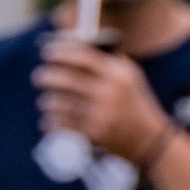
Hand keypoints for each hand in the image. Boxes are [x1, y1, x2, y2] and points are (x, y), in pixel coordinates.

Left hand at [32, 39, 172, 163]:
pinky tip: (49, 121)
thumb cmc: (136, 104)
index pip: (83, 58)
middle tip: (39, 77)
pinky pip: (65, 125)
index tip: (47, 53)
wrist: (151, 140)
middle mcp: (109, 92)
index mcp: (118, 74)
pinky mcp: (95, 134)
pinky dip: (53, 123)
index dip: (61, 53)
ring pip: (62, 104)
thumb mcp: (130, 77)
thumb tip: (74, 48)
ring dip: (48, 102)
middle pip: (68, 80)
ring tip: (45, 102)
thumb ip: (107, 61)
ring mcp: (101, 114)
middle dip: (48, 77)